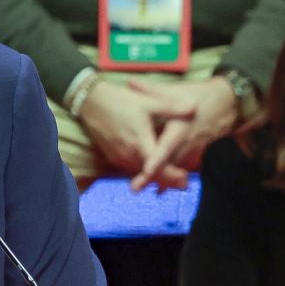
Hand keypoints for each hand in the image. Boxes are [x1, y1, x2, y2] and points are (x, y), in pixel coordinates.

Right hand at [76, 77, 194, 186]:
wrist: (90, 102)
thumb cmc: (120, 100)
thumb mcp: (148, 102)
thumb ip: (172, 108)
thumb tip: (194, 108)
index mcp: (139, 142)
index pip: (157, 167)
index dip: (171, 175)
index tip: (184, 179)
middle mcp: (128, 154)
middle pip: (150, 175)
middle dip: (167, 180)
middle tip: (184, 184)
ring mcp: (119, 157)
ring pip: (139, 173)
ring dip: (154, 177)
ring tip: (172, 180)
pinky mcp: (112, 156)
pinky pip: (130, 168)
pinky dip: (141, 171)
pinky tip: (149, 169)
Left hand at [130, 77, 239, 192]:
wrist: (228, 102)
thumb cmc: (199, 95)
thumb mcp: (175, 90)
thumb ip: (152, 89)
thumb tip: (130, 82)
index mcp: (180, 127)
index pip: (167, 146)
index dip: (157, 159)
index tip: (146, 170)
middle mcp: (186, 142)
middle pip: (168, 163)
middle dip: (153, 176)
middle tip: (134, 188)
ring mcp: (192, 148)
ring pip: (175, 167)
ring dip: (160, 179)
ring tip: (141, 189)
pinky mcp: (195, 151)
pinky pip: (181, 166)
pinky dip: (171, 177)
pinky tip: (160, 189)